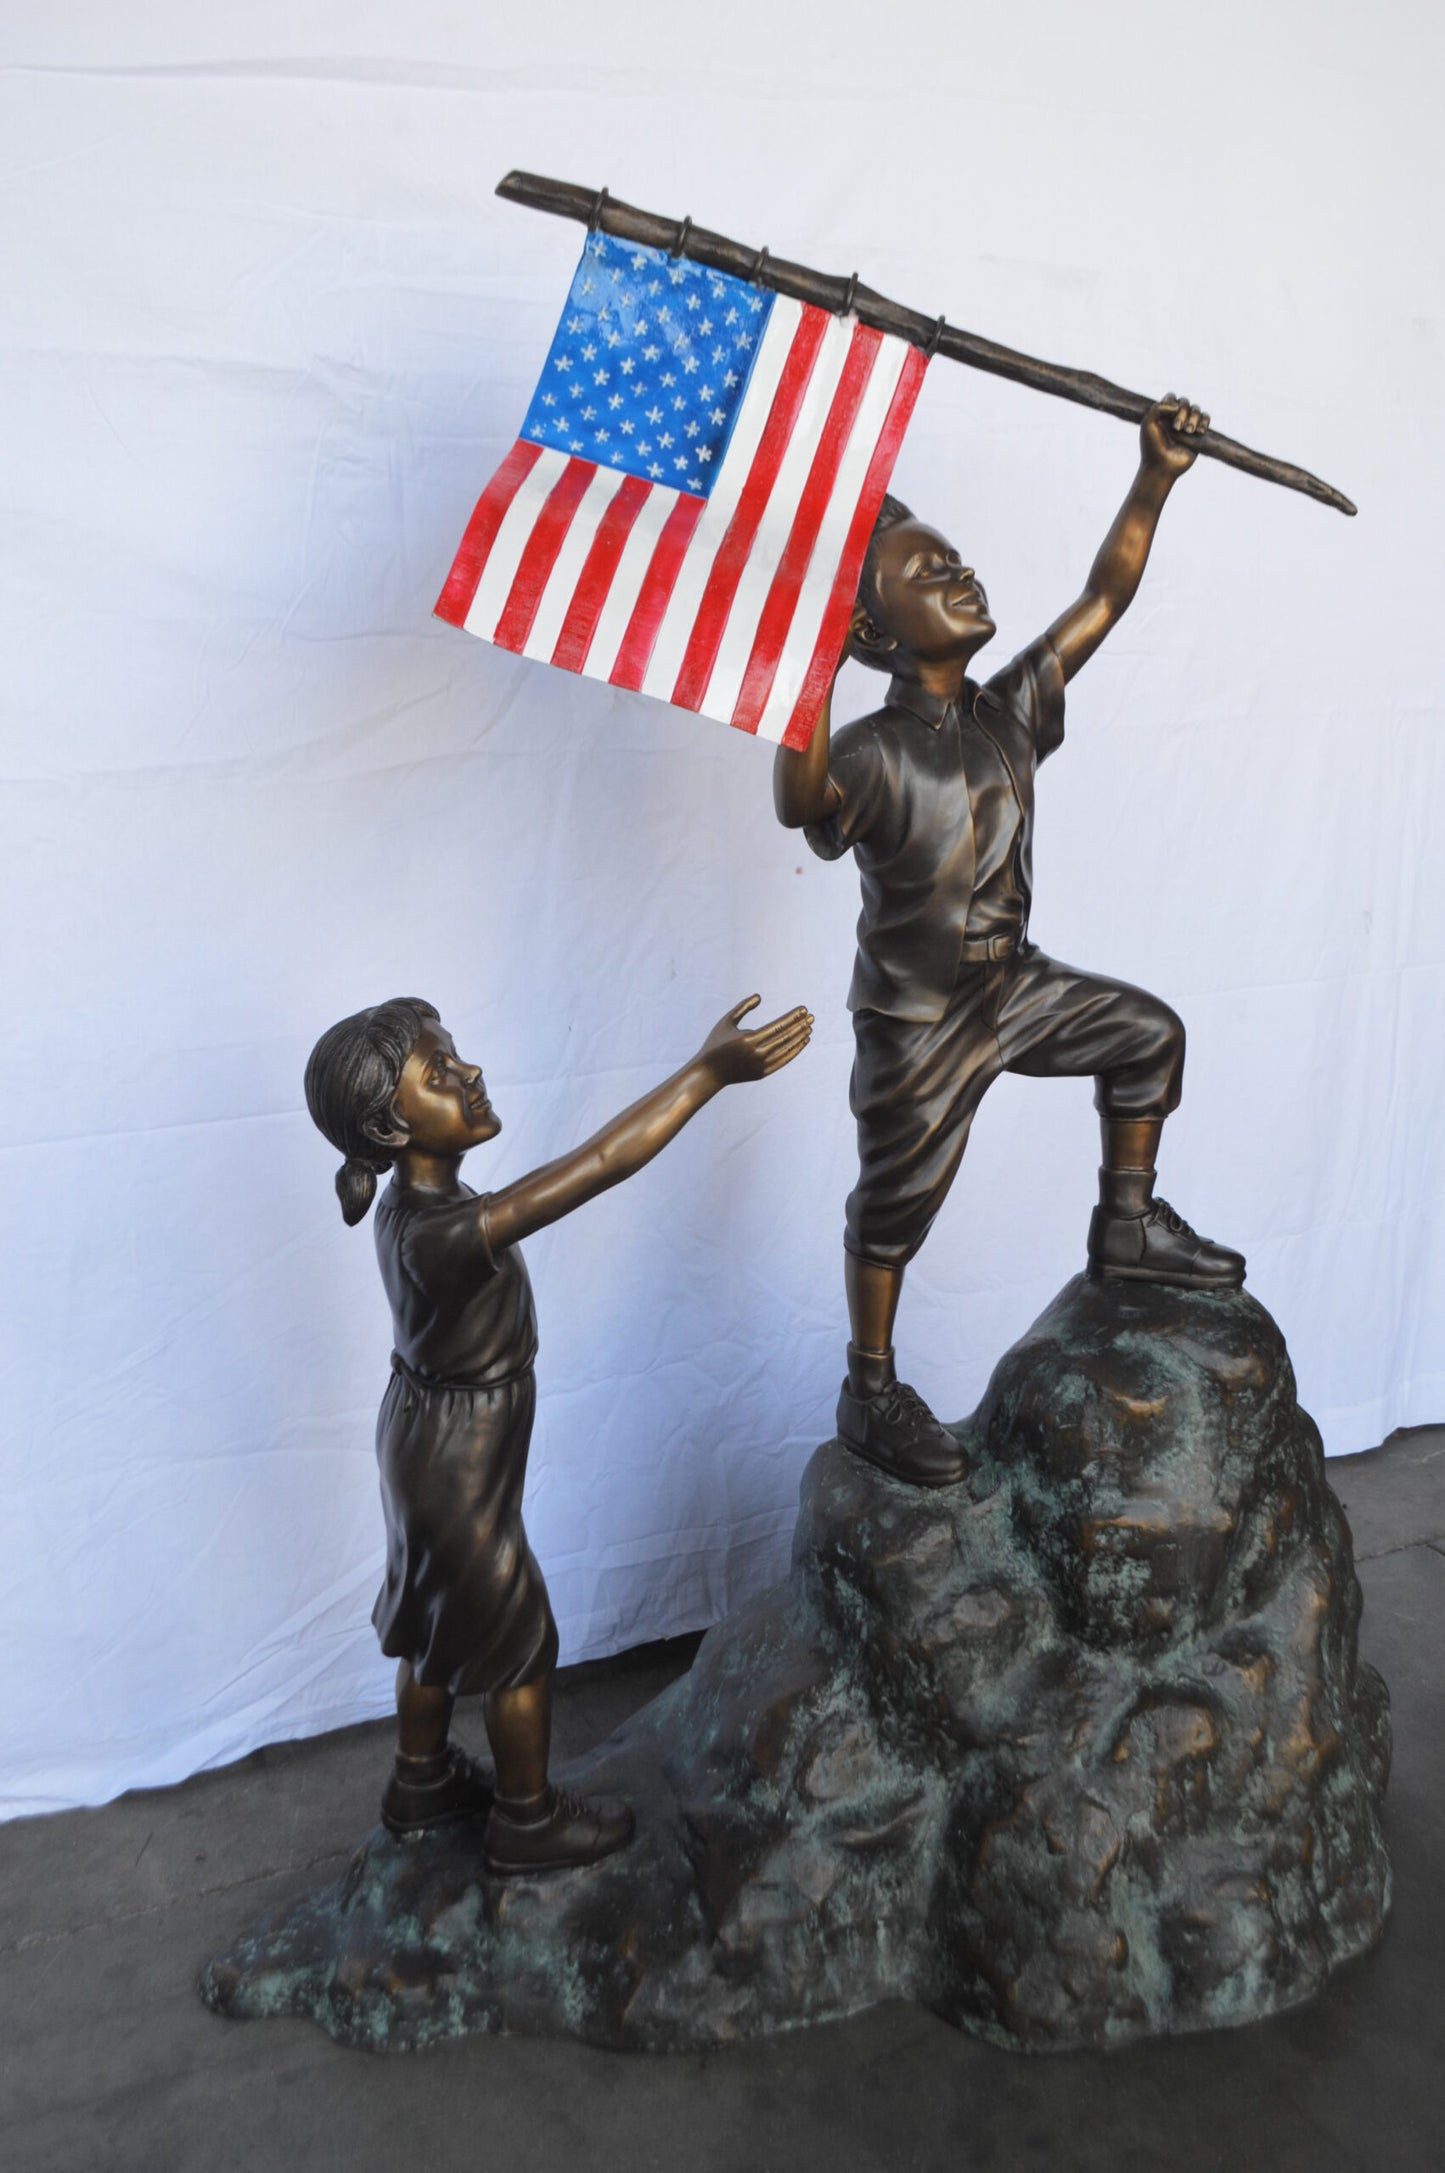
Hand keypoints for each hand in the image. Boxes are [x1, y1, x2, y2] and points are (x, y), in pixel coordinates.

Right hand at [697, 995, 813, 1087]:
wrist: (709, 1073)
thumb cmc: (716, 1043)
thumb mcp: (726, 1022)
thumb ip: (743, 1007)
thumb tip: (759, 996)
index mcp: (748, 1039)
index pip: (777, 1026)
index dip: (792, 1017)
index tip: (803, 1009)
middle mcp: (756, 1053)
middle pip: (784, 1037)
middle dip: (799, 1025)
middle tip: (811, 1016)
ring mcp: (760, 1065)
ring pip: (786, 1049)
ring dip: (799, 1038)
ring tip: (809, 1028)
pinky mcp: (762, 1074)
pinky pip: (783, 1061)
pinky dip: (794, 1051)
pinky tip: (802, 1041)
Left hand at [1140, 394, 1208, 479]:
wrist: (1162, 466)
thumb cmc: (1153, 447)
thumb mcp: (1148, 424)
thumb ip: (1159, 407)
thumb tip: (1177, 406)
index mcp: (1162, 414)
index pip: (1171, 397)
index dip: (1171, 402)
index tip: (1165, 417)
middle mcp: (1175, 418)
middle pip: (1185, 402)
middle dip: (1183, 413)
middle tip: (1177, 428)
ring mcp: (1187, 426)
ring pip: (1196, 409)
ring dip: (1193, 418)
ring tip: (1188, 432)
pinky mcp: (1198, 434)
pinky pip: (1206, 418)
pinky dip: (1204, 421)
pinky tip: (1199, 431)